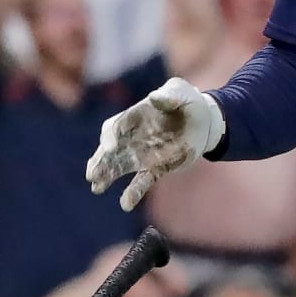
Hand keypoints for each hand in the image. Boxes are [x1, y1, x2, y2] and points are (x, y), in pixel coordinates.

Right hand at [86, 76, 225, 209]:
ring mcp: (142, 154)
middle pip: (109, 150)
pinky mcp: (155, 168)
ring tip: (96, 187)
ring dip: (107, 177)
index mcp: (135, 117)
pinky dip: (133, 192)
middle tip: (91, 174)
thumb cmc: (188, 101)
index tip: (109, 147)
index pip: (115, 127)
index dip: (110, 137)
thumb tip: (155, 97)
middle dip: (99, 161)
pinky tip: (125, 204)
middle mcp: (132, 137)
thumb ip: (169, 94)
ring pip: (118, 167)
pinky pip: (141, 182)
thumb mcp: (181, 92)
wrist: (204, 121)